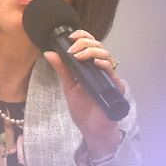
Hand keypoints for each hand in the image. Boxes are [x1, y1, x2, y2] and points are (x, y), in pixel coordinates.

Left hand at [44, 30, 124, 159]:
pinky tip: (95, 63)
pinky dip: (104, 65)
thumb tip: (49, 53)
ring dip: (92, 51)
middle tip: (72, 49)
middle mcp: (102, 69)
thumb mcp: (69, 87)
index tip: (70, 36)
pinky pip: (112, 73)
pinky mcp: (116, 88)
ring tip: (79, 56)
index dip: (83, 36)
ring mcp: (110, 78)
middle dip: (85, 43)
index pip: (91, 44)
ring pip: (106, 56)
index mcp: (91, 67)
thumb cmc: (84, 109)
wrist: (92, 129)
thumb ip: (62, 70)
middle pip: (99, 46)